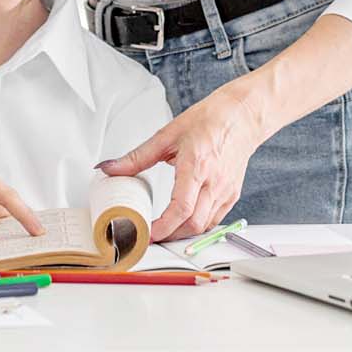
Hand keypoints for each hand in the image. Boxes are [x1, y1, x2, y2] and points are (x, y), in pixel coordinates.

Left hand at [96, 83, 268, 240]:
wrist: (242, 116)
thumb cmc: (209, 121)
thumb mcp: (167, 135)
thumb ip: (137, 157)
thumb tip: (110, 167)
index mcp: (197, 165)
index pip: (181, 208)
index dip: (163, 227)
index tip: (147, 233)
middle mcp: (214, 181)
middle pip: (193, 224)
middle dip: (170, 236)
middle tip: (150, 235)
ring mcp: (226, 190)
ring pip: (205, 226)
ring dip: (183, 233)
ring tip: (164, 231)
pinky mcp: (232, 194)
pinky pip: (215, 219)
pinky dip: (197, 225)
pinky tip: (184, 221)